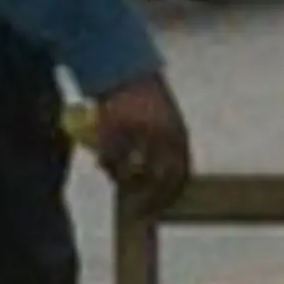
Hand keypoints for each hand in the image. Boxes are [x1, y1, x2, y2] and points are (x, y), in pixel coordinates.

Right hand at [87, 75, 193, 214]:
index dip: (169, 196)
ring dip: (123, 181)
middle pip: (158, 180)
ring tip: (117, 176)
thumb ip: (168, 149)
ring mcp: (137, 134)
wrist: (124, 70)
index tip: (160, 211)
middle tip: (137, 213)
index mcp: (179, 135)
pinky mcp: (113, 130)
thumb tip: (162, 183)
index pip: (180, 175)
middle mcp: (161, 136)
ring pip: (129, 172)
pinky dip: (105, 164)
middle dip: (148, 201)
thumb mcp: (168, 122)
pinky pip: (108, 158)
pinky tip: (103, 162)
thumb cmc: (148, 101)